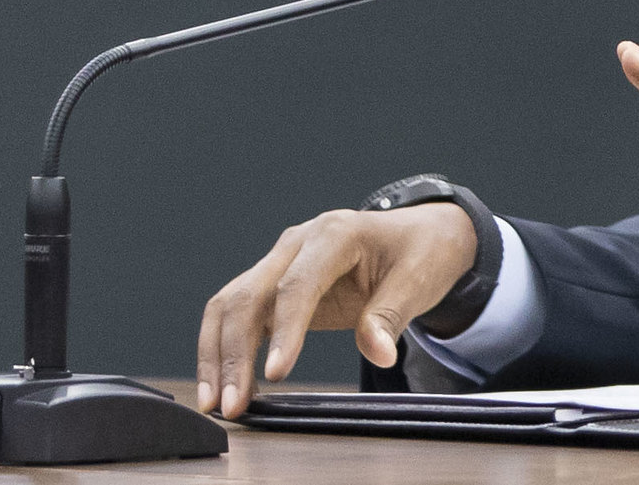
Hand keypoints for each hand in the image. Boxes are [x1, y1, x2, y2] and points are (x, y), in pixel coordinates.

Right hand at [193, 202, 476, 418]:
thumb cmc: (422, 251)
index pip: (297, 285)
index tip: (275, 374)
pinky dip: (223, 349)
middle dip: (234, 353)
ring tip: (216, 403)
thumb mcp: (419, 279)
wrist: (422, 233)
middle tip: (232, 404)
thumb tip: (377, 354)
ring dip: (216, 355)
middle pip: (249, 296)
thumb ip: (392, 315)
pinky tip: (222, 385)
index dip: (284, 331)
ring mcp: (282, 261)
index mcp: (336, 234)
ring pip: (230, 305)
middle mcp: (298, 243)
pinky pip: (239, 314)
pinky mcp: (275, 284)